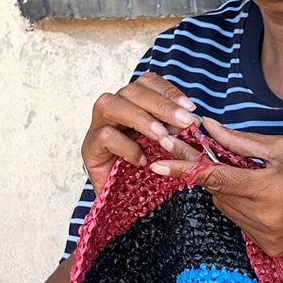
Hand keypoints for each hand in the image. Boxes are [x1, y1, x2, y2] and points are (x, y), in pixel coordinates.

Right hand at [82, 73, 198, 192]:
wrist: (121, 201)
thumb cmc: (144, 167)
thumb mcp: (163, 145)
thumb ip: (174, 130)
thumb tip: (192, 120)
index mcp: (131, 102)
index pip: (147, 82)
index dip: (168, 91)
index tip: (190, 107)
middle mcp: (112, 108)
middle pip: (131, 90)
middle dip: (161, 105)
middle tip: (185, 121)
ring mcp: (97, 126)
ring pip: (112, 105)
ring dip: (142, 119)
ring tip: (162, 136)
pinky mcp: (90, 148)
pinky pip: (105, 136)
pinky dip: (126, 146)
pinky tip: (142, 160)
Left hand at [153, 117, 282, 257]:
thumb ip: (241, 141)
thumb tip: (207, 127)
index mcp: (267, 188)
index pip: (213, 178)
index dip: (183, 169)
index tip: (158, 163)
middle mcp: (262, 218)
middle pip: (216, 193)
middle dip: (209, 173)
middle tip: (208, 154)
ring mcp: (264, 237)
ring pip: (225, 209)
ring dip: (226, 190)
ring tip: (252, 178)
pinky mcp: (267, 248)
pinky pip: (239, 223)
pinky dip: (241, 207)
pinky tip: (264, 199)